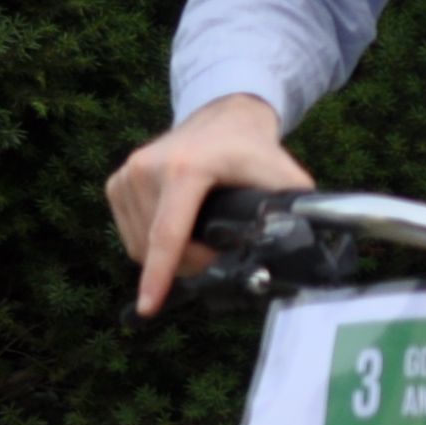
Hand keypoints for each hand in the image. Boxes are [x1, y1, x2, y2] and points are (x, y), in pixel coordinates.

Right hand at [107, 95, 311, 318]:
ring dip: (167, 256)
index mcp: (185, 169)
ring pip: (138, 244)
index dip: (160, 274)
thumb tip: (308, 246)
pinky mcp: (118, 181)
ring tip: (201, 241)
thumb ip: (296, 211)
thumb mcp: (283, 176)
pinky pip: (130, 232)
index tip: (149, 305)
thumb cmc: (255, 151)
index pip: (168, 234)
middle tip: (217, 258)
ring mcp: (128, 174)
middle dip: (186, 265)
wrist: (224, 119)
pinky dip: (152, 243)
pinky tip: (179, 230)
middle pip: (155, 247)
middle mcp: (148, 169)